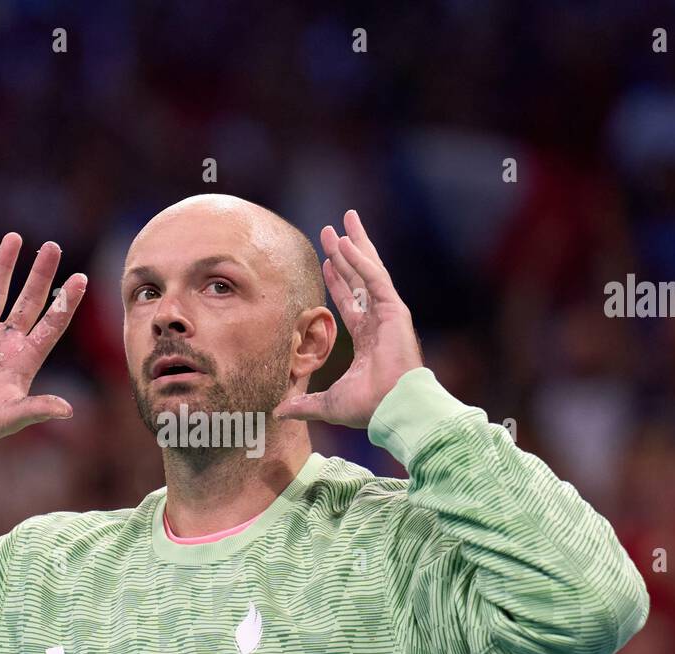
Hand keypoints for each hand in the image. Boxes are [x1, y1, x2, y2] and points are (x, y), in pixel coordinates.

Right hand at [0, 234, 86, 461]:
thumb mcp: (8, 418)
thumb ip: (35, 409)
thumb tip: (68, 410)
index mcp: (25, 359)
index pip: (52, 324)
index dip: (66, 302)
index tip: (81, 277)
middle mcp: (6, 342)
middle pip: (28, 300)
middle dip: (40, 274)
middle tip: (53, 246)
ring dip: (3, 266)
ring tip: (14, 238)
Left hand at [273, 209, 421, 427]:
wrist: (394, 408)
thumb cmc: (369, 408)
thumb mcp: (328, 404)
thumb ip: (304, 403)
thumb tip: (279, 412)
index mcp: (368, 338)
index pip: (349, 301)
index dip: (337, 280)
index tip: (325, 262)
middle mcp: (379, 321)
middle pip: (360, 277)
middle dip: (345, 253)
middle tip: (332, 229)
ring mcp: (388, 314)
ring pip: (368, 271)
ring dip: (354, 245)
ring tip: (343, 221)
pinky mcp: (395, 310)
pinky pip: (375, 278)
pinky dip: (361, 260)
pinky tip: (347, 242)